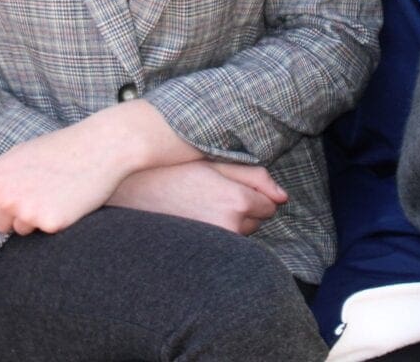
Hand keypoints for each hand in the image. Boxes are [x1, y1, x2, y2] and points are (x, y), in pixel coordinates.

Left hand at [0, 100, 200, 235]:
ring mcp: (24, 209)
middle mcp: (3, 194)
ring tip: (57, 192)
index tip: (25, 187)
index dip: (4, 202)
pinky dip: (56, 221)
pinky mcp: (48, 222)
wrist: (102, 145)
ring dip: (35, 218)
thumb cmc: (60, 149)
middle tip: (44, 188)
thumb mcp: (19, 154)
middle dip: (18, 213)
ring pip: (20, 231)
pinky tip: (69, 200)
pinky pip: (43, 233)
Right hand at [108, 161, 286, 234]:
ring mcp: (216, 245)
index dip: (254, 192)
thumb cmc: (177, 171)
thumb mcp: (218, 163)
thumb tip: (284, 197)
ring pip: (242, 234)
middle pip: (258, 220)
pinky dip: (218, 234)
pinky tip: (196, 219)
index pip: (270, 204)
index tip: (229, 184)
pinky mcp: (203, 255)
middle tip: (212, 192)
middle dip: (245, 207)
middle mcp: (230, 227)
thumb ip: (256, 177)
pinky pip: (225, 245)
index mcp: (237, 201)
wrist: (135, 194)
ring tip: (201, 204)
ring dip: (232, 221)